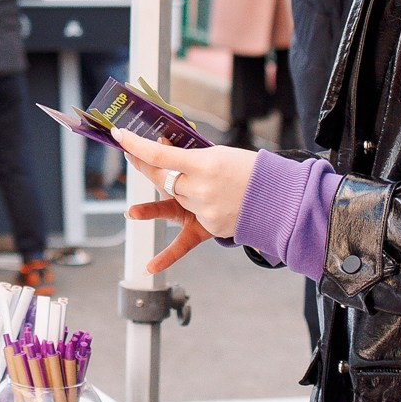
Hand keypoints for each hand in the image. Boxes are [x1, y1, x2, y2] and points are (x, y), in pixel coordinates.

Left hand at [113, 127, 253, 268]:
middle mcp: (200, 189)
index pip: (160, 155)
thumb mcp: (220, 153)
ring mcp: (203, 210)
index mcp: (204, 164)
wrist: (280, 198)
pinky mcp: (208, 228)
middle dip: (143, 165)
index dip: (137, 145)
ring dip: (154, 201)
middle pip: (161, 179)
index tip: (120, 135)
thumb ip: (190, 154)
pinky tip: (149, 266)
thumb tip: (162, 146)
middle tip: (129, 153)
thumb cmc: (250, 170)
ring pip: (170, 202)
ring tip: (132, 212)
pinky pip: (183, 243)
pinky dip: (166, 256)